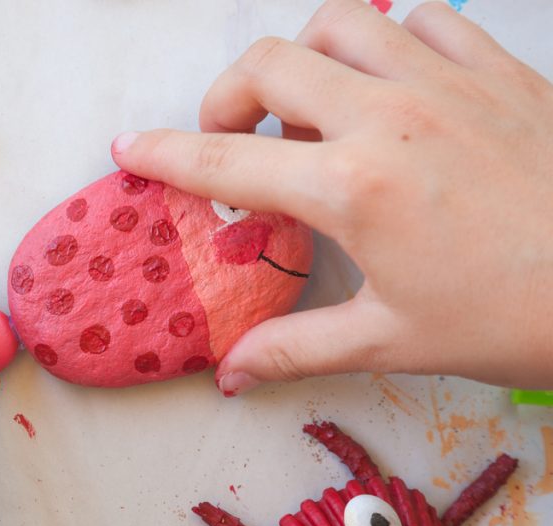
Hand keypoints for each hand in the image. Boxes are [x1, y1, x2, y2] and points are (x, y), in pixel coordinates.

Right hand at [111, 0, 552, 393]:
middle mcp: (388, 117)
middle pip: (267, 64)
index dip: (165, 155)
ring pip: (339, 22)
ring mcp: (445, 82)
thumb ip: (295, 347)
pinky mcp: (496, 69)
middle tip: (234, 140)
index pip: (225, 163)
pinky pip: (421, 19)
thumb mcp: (390, 339)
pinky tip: (392, 87)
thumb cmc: (512, 315)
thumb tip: (231, 373)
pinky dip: (387, 41)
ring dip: (303, 58)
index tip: (131, 148)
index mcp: (352, 188)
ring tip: (309, 110)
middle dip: (226, 97)